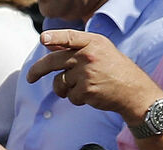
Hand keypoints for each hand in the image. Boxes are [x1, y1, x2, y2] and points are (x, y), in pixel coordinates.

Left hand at [27, 30, 162, 122]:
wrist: (132, 90)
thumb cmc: (113, 69)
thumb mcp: (99, 50)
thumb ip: (74, 47)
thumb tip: (48, 44)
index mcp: (92, 42)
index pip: (69, 37)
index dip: (55, 37)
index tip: (43, 39)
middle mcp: (88, 56)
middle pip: (54, 62)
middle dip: (38, 71)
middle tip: (30, 78)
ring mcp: (87, 73)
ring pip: (60, 83)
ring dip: (65, 89)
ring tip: (82, 87)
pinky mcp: (87, 91)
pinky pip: (70, 96)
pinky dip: (76, 99)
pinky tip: (90, 95)